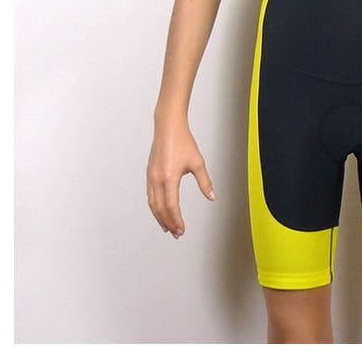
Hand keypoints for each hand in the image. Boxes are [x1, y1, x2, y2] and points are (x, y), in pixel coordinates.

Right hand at [146, 115, 216, 239]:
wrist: (168, 127)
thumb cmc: (183, 142)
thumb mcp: (197, 163)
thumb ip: (205, 182)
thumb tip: (212, 197)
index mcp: (169, 178)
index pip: (171, 206)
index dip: (176, 220)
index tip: (182, 230)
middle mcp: (157, 179)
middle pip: (160, 209)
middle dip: (168, 223)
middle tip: (176, 234)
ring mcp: (151, 177)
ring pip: (153, 204)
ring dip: (160, 217)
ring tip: (168, 228)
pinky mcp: (149, 174)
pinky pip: (150, 196)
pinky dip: (155, 207)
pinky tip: (160, 211)